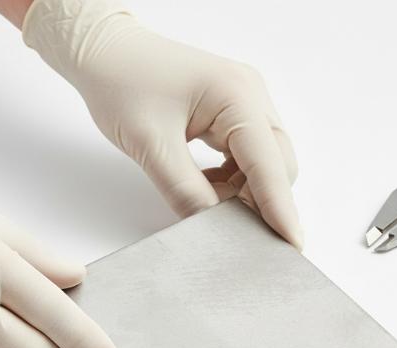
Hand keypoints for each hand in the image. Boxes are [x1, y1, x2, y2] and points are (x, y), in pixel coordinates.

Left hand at [22, 0, 301, 247]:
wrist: (103, 52)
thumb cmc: (122, 81)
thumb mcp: (150, 145)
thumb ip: (185, 191)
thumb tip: (213, 228)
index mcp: (237, 96)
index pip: (270, 165)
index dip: (280, 209)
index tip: (292, 245)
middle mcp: (250, 96)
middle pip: (278, 166)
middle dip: (263, 202)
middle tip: (238, 234)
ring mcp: (244, 104)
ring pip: (265, 164)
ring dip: (245, 192)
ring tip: (211, 205)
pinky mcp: (231, 114)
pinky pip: (247, 158)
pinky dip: (232, 181)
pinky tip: (206, 188)